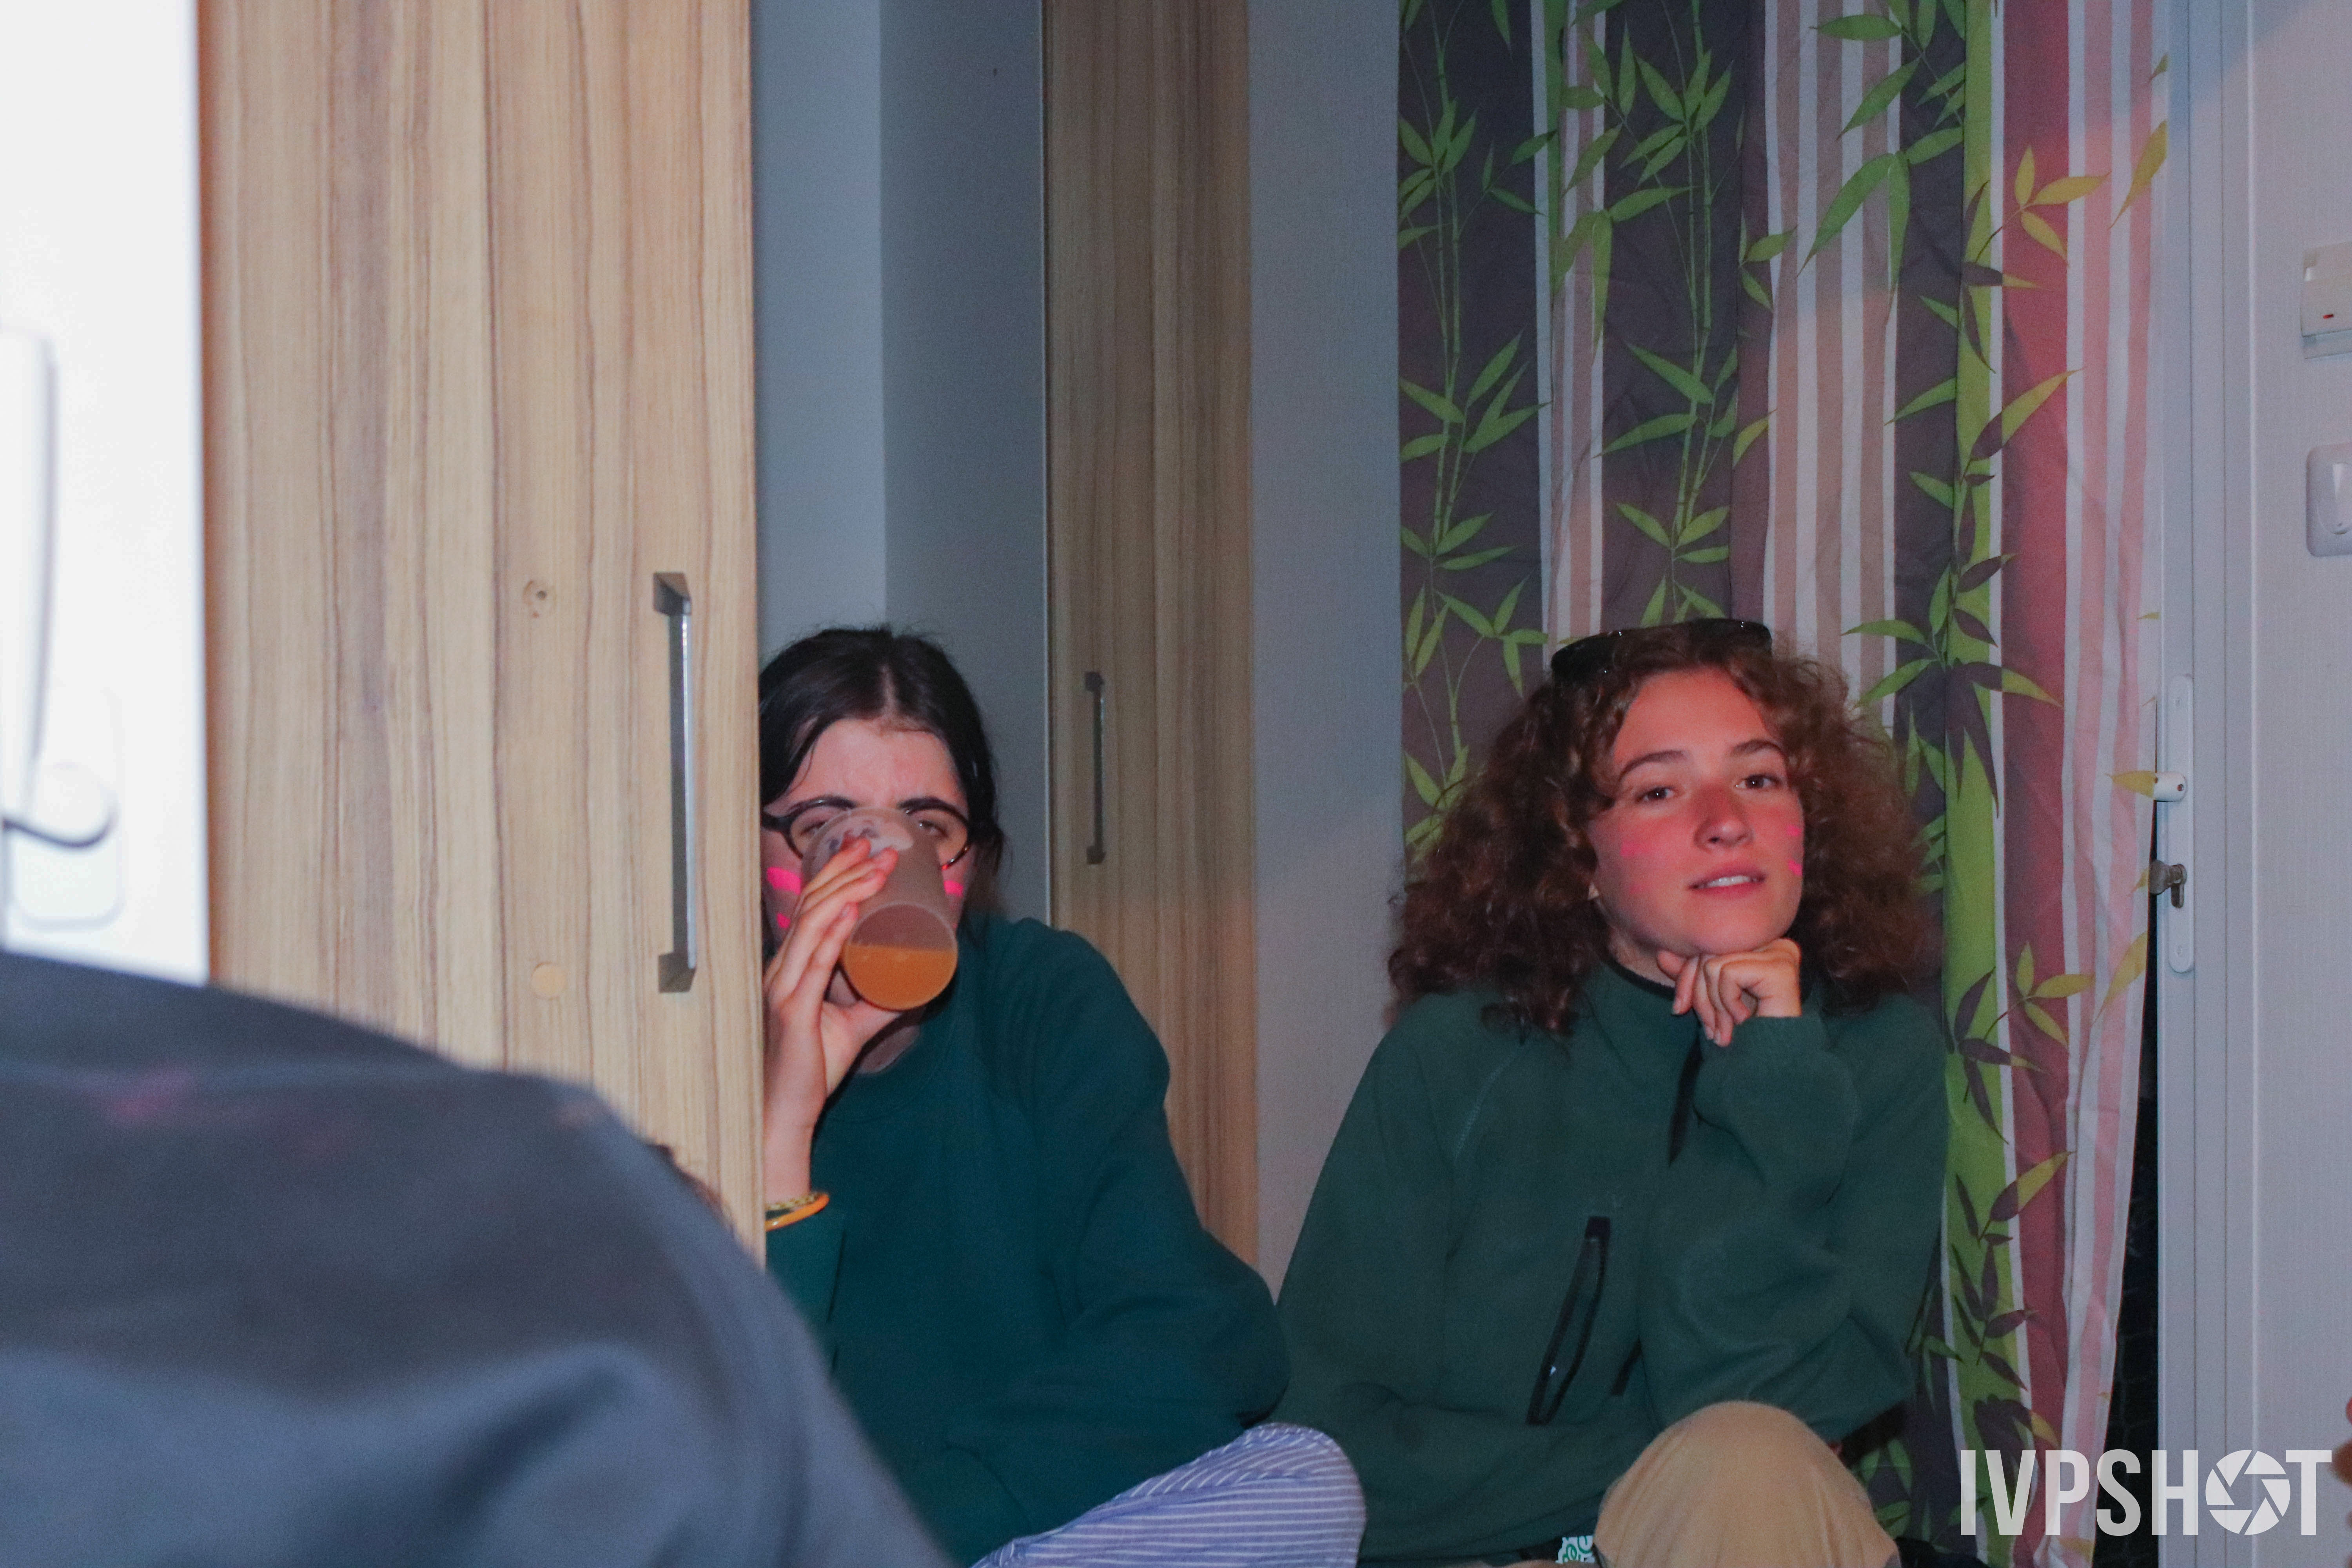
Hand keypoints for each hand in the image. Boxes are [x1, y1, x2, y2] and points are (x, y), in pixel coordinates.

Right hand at [760, 837, 906, 1198]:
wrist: (783, 1112)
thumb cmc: (809, 1070)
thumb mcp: (851, 1028)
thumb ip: (877, 1005)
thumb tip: (914, 985)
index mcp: (790, 968)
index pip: (810, 908)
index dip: (835, 874)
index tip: (864, 848)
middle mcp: (780, 970)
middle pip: (811, 906)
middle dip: (847, 872)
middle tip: (879, 849)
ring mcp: (782, 988)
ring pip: (813, 925)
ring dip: (849, 892)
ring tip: (877, 870)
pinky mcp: (792, 1012)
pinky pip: (814, 964)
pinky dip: (833, 934)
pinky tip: (852, 911)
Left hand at [1657, 937, 1802, 1046]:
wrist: (1773, 1062)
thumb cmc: (1747, 1033)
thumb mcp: (1712, 1000)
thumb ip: (1692, 976)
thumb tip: (1661, 954)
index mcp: (1762, 946)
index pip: (1708, 947)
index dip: (1685, 978)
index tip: (1678, 1009)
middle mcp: (1776, 943)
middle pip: (1709, 954)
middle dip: (1698, 996)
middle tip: (1708, 1030)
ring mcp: (1781, 953)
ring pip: (1714, 965)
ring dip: (1715, 1006)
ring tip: (1727, 1030)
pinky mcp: (1780, 969)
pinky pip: (1729, 974)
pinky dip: (1728, 1003)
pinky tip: (1745, 1020)